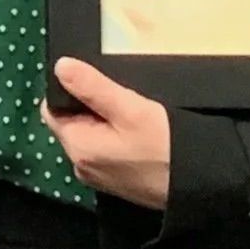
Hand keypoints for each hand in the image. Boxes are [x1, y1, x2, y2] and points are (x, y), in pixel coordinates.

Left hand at [40, 57, 170, 209]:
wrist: (197, 182)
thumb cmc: (163, 144)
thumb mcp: (128, 107)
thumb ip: (91, 86)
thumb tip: (60, 66)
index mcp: (77, 147)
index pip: (52, 110)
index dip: (67, 90)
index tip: (93, 80)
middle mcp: (80, 165)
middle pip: (70, 123)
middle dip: (87, 105)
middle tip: (118, 97)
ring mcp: (97, 176)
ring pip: (88, 135)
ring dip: (102, 120)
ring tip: (129, 112)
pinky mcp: (114, 182)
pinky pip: (102, 150)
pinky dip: (112, 137)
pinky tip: (135, 132)